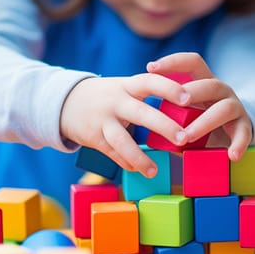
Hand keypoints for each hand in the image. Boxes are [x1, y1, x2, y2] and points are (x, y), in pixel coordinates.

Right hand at [60, 74, 189, 177]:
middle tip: (183, 138)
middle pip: (141, 113)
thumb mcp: (125, 87)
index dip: (169, 88)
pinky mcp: (93, 137)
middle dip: (164, 126)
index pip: (151, 82)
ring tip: (154, 171)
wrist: (66, 101)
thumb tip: (184, 109)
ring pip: (122, 140)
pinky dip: (126, 162)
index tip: (188, 98)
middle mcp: (115, 101)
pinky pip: (112, 153)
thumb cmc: (108, 96)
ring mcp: (103, 120)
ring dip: (139, 157)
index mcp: (128, 85)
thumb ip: (147, 95)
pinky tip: (139, 170)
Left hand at [147, 52, 252, 160]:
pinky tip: (231, 156)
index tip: (150, 68)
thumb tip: (147, 129)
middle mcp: (222, 90)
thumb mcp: (186, 116)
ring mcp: (236, 107)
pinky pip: (244, 133)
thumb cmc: (203, 122)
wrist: (235, 132)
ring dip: (204, 123)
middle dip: (191, 93)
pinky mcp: (245, 126)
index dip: (172, 62)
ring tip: (186, 137)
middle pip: (209, 85)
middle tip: (176, 105)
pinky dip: (238, 144)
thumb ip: (170, 118)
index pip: (192, 63)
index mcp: (204, 82)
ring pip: (223, 108)